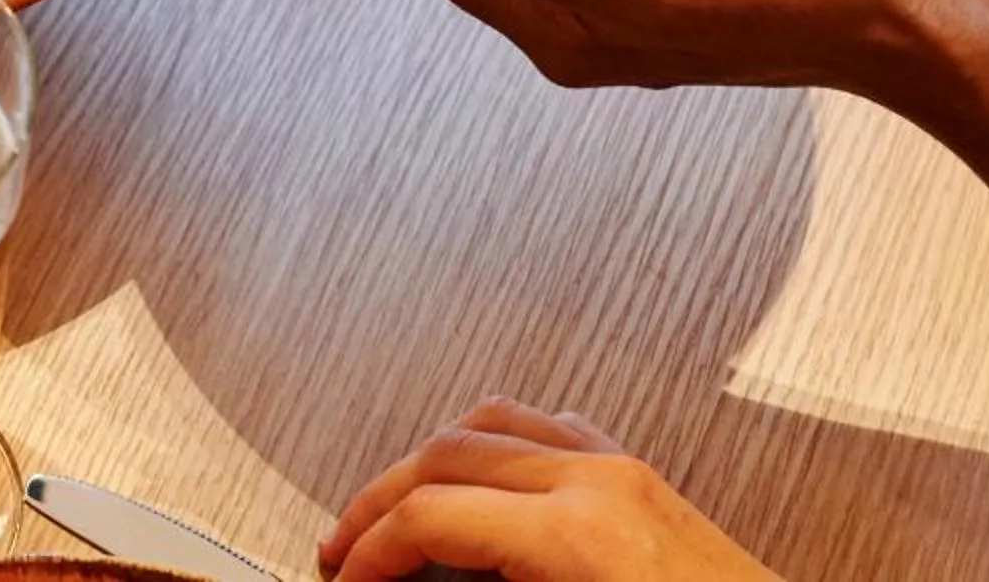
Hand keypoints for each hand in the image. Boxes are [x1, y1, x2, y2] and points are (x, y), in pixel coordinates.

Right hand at [321, 400, 778, 581]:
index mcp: (580, 534)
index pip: (433, 514)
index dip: (370, 549)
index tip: (344, 581)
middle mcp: (601, 482)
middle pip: (449, 452)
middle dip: (381, 501)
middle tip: (343, 552)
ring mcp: (627, 472)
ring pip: (495, 423)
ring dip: (429, 463)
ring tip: (394, 512)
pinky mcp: (645, 482)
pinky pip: (551, 430)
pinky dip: (494, 446)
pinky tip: (479, 483)